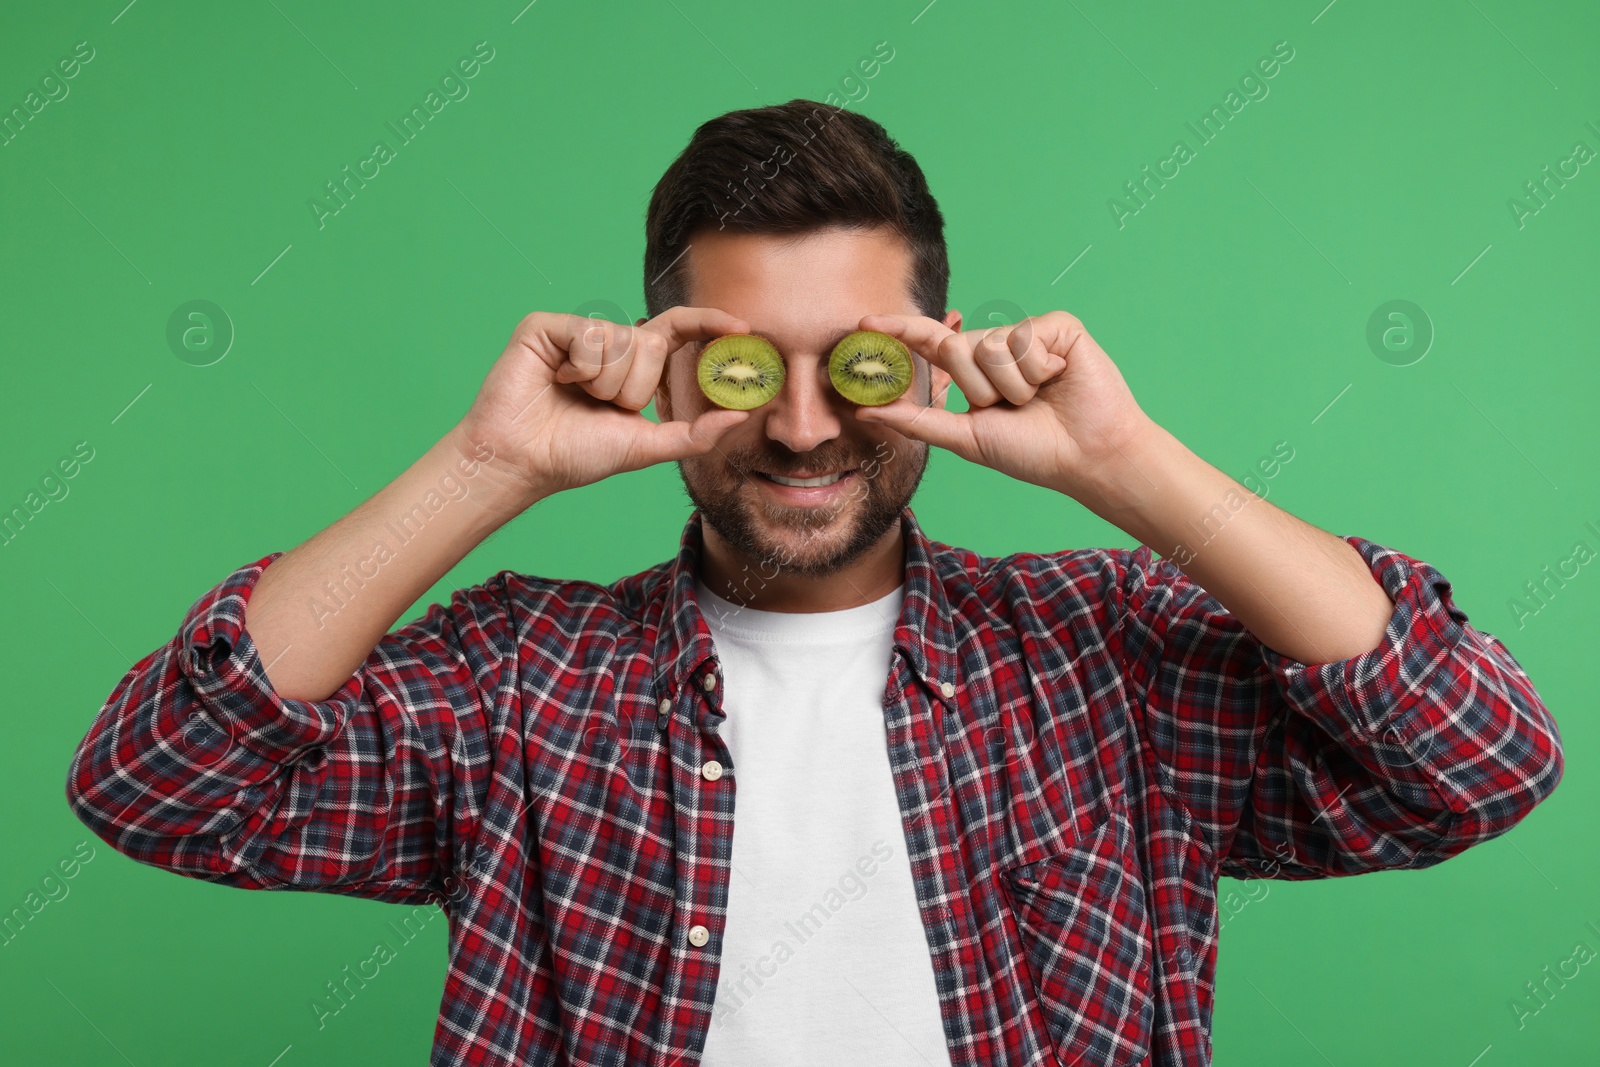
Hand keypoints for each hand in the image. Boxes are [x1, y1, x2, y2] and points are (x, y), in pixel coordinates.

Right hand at [455, 306, 752, 502]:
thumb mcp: (647, 447)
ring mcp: (576, 332)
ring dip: (604, 383)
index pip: (678, 332)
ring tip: (573, 396)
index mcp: (632, 367)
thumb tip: (741, 416)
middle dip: (633, 388)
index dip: (709, 324)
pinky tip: (555, 381)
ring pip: (622, 341)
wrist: (523, 461)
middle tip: (601, 407)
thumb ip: (695, 434)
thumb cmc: (576, 456)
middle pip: (652, 343)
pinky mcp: (546, 327)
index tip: (743, 328)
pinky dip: (579, 369)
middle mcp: (607, 344)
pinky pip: (589, 335)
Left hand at [854, 310, 1157, 504]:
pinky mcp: (1057, 327)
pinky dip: (1037, 369)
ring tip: (1039, 399)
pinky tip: (1059, 379)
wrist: (1088, 456)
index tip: (864, 322)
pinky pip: (1023, 338)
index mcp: (975, 373)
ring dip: (1011, 385)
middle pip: (955, 346)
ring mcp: (1027, 335)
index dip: (899, 331)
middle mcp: (998, 348)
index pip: (929, 344)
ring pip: (988, 345)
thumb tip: (865, 411)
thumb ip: (916, 421)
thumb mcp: (965, 438)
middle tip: (1011, 408)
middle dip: (978, 388)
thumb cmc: (1033, 452)